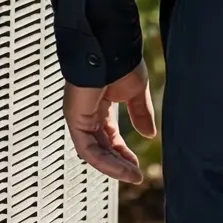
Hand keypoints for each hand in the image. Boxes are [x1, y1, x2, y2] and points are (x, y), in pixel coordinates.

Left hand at [64, 67, 156, 182]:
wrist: (110, 47)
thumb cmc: (120, 61)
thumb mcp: (135, 92)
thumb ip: (140, 114)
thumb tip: (149, 135)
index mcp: (99, 106)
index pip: (109, 138)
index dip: (123, 154)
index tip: (138, 167)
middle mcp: (87, 113)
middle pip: (101, 148)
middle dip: (119, 164)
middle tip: (136, 176)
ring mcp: (79, 116)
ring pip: (93, 153)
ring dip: (113, 167)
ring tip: (132, 176)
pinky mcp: (74, 119)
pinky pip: (87, 149)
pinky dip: (104, 162)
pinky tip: (121, 168)